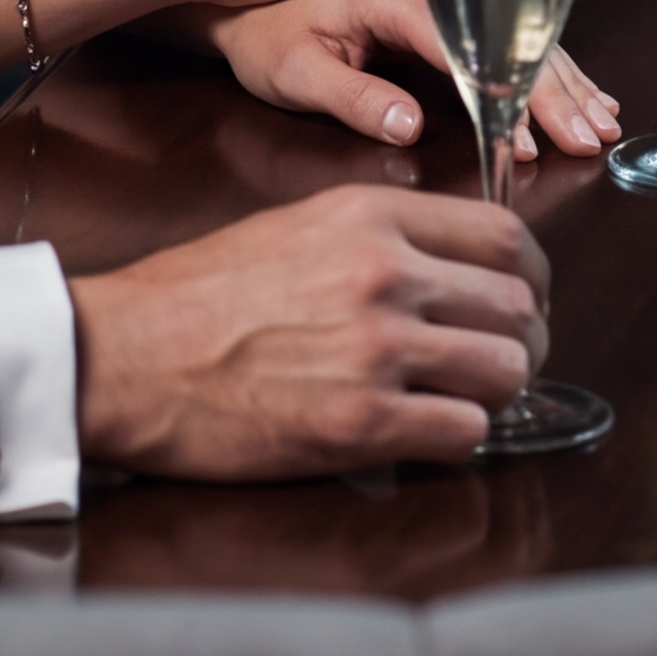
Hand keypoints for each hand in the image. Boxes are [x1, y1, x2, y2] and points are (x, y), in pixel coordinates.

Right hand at [69, 186, 547, 475]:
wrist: (127, 355)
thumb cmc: (196, 296)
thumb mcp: (296, 226)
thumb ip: (379, 237)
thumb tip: (448, 269)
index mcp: (370, 216)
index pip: (503, 233)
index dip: (529, 272)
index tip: (524, 295)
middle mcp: (385, 274)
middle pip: (517, 305)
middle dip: (522, 339)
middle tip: (502, 360)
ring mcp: (378, 350)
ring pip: (505, 370)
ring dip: (496, 392)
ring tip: (466, 400)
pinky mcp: (362, 425)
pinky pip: (464, 433)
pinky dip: (460, 438)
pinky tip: (429, 433)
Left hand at [196, 0, 621, 160]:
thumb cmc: (257, 29)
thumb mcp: (291, 73)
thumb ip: (352, 97)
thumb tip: (409, 128)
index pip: (475, 47)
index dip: (515, 96)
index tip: (547, 139)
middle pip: (509, 29)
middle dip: (557, 87)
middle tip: (594, 136)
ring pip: (513, 19)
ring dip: (559, 68)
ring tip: (599, 117)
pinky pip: (499, 12)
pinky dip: (538, 49)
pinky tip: (569, 80)